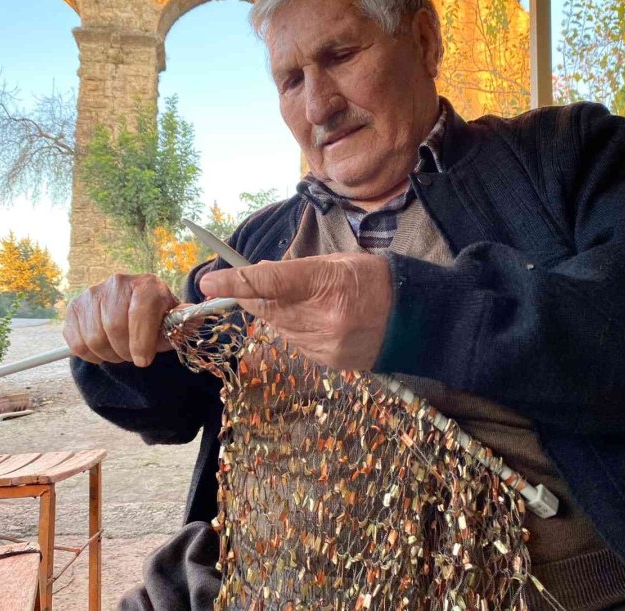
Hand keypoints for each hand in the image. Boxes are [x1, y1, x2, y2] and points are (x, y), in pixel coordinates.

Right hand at [64, 273, 178, 366]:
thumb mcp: (172, 320)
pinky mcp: (74, 308)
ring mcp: (92, 294)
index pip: (139, 312)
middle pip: (114, 328)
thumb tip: (196, 322)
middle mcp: (117, 283)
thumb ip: (183, 323)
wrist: (132, 309)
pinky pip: (77, 343)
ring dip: (109, 355)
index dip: (141, 342)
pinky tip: (104, 348)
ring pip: (95, 338)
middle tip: (133, 356)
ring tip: (120, 351)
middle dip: (126, 351)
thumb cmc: (156, 318)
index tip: (144, 361)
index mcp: (146, 284)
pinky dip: (92, 355)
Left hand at [199, 253, 391, 370]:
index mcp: (328, 282)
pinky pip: (296, 344)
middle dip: (249, 296)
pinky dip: (295, 331)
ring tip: (304, 301)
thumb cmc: (375, 280)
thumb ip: (296, 271)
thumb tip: (257, 276)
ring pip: (278, 328)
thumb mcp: (337, 262)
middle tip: (239, 285)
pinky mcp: (329, 362)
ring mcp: (327, 344)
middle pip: (267, 308)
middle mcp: (325, 317)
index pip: (270, 282)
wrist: (416, 318)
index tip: (208, 283)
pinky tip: (317, 320)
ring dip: (277, 314)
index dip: (235, 283)